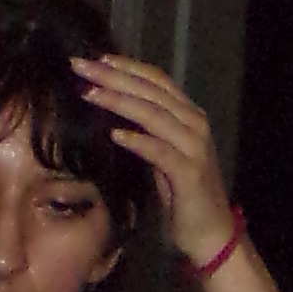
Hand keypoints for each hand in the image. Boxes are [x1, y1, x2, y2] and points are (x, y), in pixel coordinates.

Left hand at [74, 52, 238, 267]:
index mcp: (187, 115)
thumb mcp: (161, 156)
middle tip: (82, 66)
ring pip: (153, 114)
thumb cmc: (183, 195)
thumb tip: (113, 113)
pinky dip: (137, 140)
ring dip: (119, 101)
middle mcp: (193, 122)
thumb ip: (146, 132)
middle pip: (150, 91)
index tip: (94, 59)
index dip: (125, 67)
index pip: (154, 80)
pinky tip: (115, 134)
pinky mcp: (190, 172)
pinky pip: (160, 150)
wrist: (211, 232)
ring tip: (90, 93)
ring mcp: (194, 146)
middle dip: (113, 76)